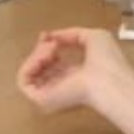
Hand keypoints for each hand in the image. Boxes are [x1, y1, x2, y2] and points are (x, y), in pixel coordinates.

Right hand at [17, 27, 133, 115]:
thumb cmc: (108, 61)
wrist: (109, 80)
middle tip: (51, 43)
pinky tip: (45, 56)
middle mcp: (63, 87)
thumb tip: (51, 36)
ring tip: (50, 49)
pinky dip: (29, 64)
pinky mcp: (42, 100)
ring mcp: (52, 95)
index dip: (47, 47)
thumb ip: (71, 34)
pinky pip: (23, 81)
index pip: (53, 64)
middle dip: (41, 50)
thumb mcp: (92, 37)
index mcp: (77, 76)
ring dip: (35, 56)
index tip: (48, 36)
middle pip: (40, 68)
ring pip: (30, 74)